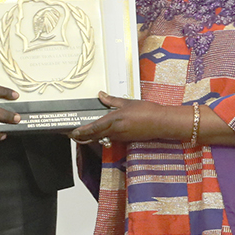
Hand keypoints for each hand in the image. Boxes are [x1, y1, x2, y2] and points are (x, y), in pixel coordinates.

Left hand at [68, 92, 190, 145]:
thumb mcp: (127, 102)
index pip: (94, 127)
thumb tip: (101, 95)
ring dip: (92, 137)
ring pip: (102, 138)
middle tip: (74, 136)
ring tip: (83, 135)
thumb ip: (111, 99)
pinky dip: (103, 137)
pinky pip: (111, 139)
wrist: (161, 122)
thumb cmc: (147, 111)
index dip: (82, 131)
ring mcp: (121, 137)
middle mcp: (116, 131)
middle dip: (83, 137)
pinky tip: (100, 134)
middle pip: (95, 136)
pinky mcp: (126, 139)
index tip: (73, 132)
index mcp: (114, 120)